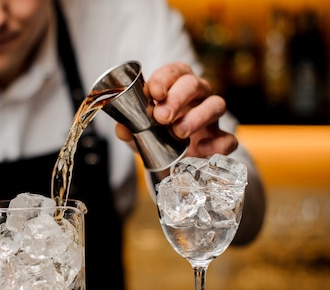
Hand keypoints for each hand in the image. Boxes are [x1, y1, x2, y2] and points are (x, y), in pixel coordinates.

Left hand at [114, 62, 237, 157]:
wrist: (170, 158)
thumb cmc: (155, 132)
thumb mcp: (137, 129)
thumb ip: (128, 127)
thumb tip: (121, 128)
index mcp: (176, 85)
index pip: (175, 71)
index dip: (164, 78)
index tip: (153, 92)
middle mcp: (197, 95)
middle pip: (195, 84)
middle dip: (178, 98)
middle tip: (161, 116)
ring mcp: (211, 116)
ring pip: (216, 105)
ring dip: (197, 117)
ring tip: (178, 132)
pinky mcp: (220, 138)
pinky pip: (228, 138)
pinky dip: (217, 144)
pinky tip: (202, 149)